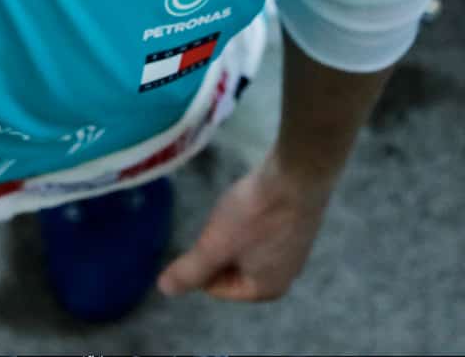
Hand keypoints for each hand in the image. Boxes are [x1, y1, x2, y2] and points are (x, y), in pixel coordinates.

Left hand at [154, 155, 334, 302]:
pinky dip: (252, 219)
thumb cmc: (256, 215)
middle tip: (221, 222)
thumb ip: (189, 271)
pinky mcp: (299, 226)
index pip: (217, 288)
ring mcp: (296, 251)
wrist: (299, 174)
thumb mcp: (215, 245)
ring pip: (247, 248)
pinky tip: (252, 203)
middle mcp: (285, 277)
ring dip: (234, 232)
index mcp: (265, 290)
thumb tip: (165, 290)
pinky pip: (263, 231)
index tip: (208, 235)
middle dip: (219, 246)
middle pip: (232, 268)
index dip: (202, 262)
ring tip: (235, 211)